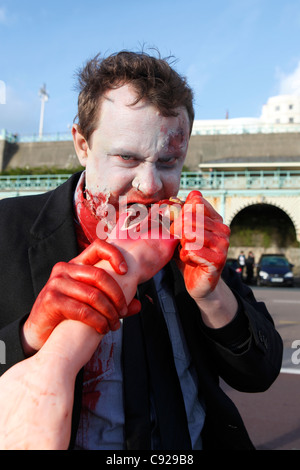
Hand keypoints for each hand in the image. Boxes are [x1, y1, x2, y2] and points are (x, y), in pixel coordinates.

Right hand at [22, 239, 140, 353]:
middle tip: (122, 311)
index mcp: (76, 264)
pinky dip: (98, 321)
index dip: (115, 254)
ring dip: (109, 313)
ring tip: (114, 324)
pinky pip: (83, 310)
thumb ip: (113, 302)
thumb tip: (138, 305)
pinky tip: (102, 329)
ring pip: (93, 295)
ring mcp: (57, 283)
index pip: (98, 247)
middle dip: (117, 295)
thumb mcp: (91, 303)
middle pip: (100, 275)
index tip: (126, 271)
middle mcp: (65, 269)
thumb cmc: (68, 314)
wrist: (40, 330)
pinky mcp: (51, 300)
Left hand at [172, 191, 229, 300]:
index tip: (177, 227)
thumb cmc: (189, 254)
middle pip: (189, 218)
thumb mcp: (183, 232)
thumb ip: (185, 213)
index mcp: (216, 219)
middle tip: (180, 242)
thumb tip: (194, 193)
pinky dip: (185, 256)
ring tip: (187, 252)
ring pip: (190, 233)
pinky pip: (192, 250)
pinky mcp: (219, 259)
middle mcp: (223, 229)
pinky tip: (191, 261)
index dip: (179, 214)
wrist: (197, 282)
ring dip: (182, 245)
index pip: (195, 203)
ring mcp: (223, 244)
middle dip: (177, 231)